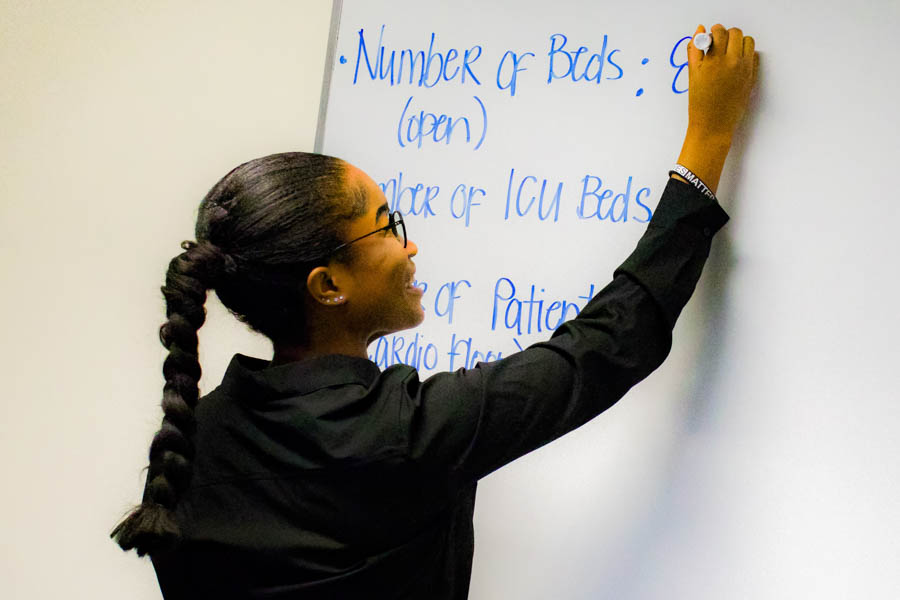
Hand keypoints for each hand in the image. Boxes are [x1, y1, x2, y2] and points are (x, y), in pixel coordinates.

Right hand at [686, 24, 758, 139]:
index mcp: (714, 61)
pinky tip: (735, 63)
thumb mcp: (692, 75)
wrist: (713, 125)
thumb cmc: (700, 103)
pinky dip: (746, 55)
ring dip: (738, 42)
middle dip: (727, 35)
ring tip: (728, 53)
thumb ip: (695, 50)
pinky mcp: (752, 77)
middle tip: (719, 44)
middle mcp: (732, 63)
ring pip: (748, 42)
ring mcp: (744, 69)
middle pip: (736, 33)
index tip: (711, 36)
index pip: (719, 32)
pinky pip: (753, 56)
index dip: (714, 31)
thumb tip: (700, 31)